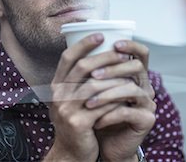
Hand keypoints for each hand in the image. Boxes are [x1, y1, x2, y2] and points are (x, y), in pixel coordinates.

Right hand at [45, 33, 130, 161]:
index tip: (101, 35)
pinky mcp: (79, 123)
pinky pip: (102, 105)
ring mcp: (67, 109)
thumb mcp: (70, 100)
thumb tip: (96, 57)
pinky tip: (128, 92)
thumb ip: (77, 82)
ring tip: (129, 71)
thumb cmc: (77, 123)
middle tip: (121, 52)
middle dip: (104, 56)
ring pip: (94, 85)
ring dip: (114, 76)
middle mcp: (58, 95)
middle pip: (82, 67)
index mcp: (56, 86)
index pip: (67, 57)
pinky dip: (116, 97)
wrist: (71, 153)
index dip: (84, 44)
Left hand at [89, 40, 155, 161]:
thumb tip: (76, 48)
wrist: (103, 143)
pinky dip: (109, 114)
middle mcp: (144, 86)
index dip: (131, 45)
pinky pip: (128, 112)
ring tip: (88, 102)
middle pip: (137, 67)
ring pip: (132, 89)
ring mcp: (147, 103)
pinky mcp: (146, 120)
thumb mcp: (93, 89)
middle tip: (93, 75)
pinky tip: (95, 120)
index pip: (141, 53)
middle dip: (113, 68)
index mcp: (134, 75)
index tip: (113, 43)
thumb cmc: (97, 113)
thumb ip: (92, 71)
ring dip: (107, 93)